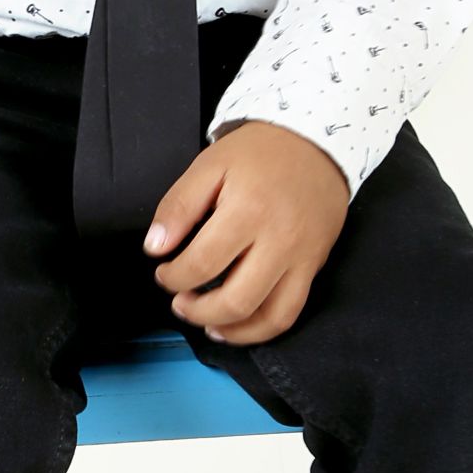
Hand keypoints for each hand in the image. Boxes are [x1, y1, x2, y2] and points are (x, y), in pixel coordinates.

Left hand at [143, 121, 348, 345]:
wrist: (317, 141)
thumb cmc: (259, 153)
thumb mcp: (210, 165)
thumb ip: (178, 206)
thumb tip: (155, 248)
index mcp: (248, 210)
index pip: (202, 263)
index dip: (174, 278)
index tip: (164, 273)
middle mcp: (279, 240)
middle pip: (235, 300)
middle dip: (197, 311)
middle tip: (179, 302)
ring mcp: (301, 258)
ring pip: (268, 317)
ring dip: (231, 330)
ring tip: (206, 323)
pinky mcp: (315, 266)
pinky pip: (291, 312)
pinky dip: (262, 330)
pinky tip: (239, 326)